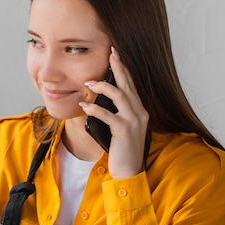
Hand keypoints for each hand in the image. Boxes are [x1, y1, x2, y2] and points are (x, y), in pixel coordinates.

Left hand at [83, 47, 148, 177]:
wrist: (128, 171)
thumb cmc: (122, 150)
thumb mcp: (121, 128)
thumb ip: (116, 114)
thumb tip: (100, 101)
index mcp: (139, 111)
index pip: (131, 86)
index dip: (124, 70)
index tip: (116, 56)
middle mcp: (139, 113)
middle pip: (128, 85)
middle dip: (118, 67)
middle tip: (110, 53)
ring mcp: (133, 121)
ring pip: (119, 96)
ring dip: (103, 87)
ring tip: (88, 84)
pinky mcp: (124, 131)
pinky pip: (108, 115)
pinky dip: (95, 108)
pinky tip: (84, 106)